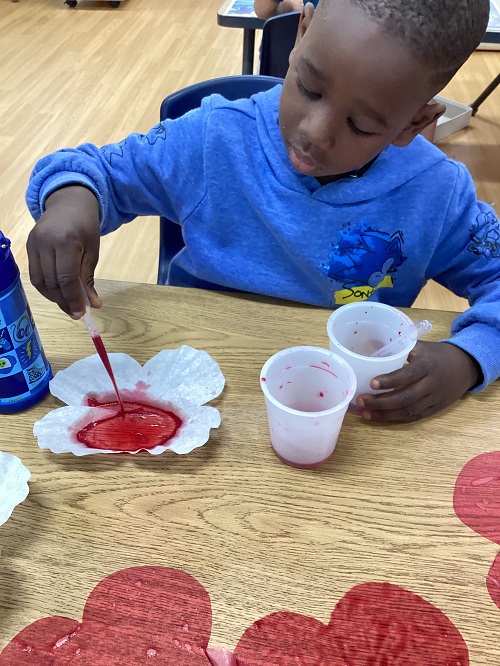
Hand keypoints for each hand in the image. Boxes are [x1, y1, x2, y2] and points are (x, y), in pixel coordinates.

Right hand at [27, 186, 101, 318]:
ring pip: (40, 281)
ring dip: (54, 297)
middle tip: (76, 313)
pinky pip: (35, 274)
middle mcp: (45, 243)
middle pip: (52, 282)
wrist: (68, 203)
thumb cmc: (85, 227)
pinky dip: (46, 288)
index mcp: (66, 242)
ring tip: (68, 305)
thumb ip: (89, 279)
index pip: (66, 278)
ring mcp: (33, 244)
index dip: (73, 299)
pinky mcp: (28, 247)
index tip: (81, 313)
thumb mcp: (92, 252)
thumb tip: (94, 305)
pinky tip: (58, 293)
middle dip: (64, 301)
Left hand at [356, 341, 480, 422]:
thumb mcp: (421, 347)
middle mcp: (432, 384)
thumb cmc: (437, 355)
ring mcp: (434, 399)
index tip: (371, 383)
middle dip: (380, 402)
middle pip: (405, 397)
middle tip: (360, 401)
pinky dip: (396, 418)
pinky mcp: (435, 409)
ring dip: (385, 414)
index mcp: (427, 365)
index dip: (390, 380)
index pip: (407, 375)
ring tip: (365, 413)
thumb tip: (371, 353)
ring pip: (408, 411)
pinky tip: (380, 417)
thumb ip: (400, 349)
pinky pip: (414, 417)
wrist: (466, 366)